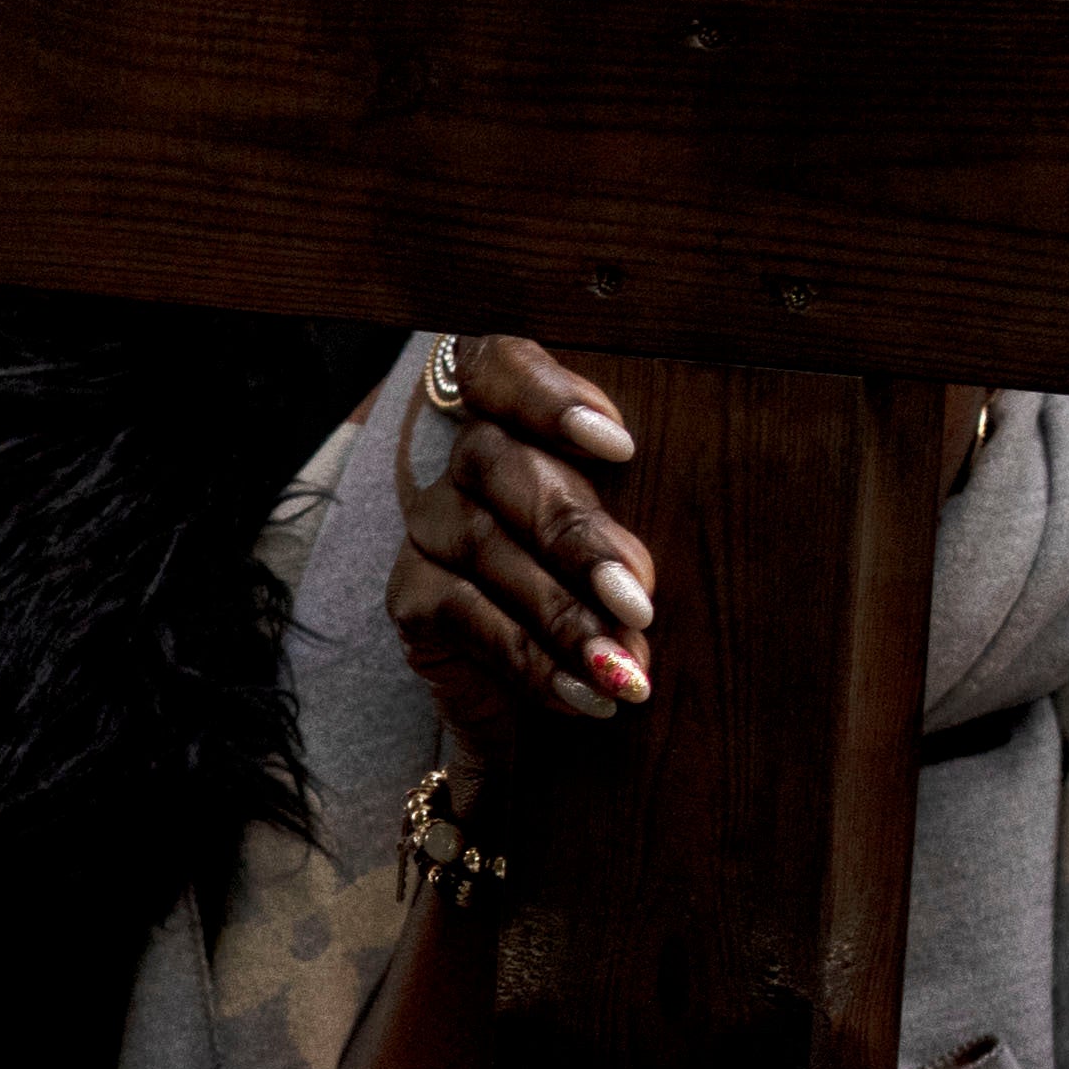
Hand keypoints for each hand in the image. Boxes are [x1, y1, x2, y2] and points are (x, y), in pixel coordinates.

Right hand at [392, 335, 652, 736]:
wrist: (541, 703)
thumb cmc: (609, 595)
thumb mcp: (632, 542)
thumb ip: (639, 515)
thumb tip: (656, 570)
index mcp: (520, 418)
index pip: (499, 366)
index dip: (546, 395)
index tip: (619, 445)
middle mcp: (463, 462)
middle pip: (500, 463)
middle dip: (575, 534)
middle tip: (638, 598)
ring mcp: (432, 526)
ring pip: (487, 547)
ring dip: (564, 614)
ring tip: (625, 667)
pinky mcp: (412, 596)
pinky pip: (468, 618)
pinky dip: (533, 662)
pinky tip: (586, 696)